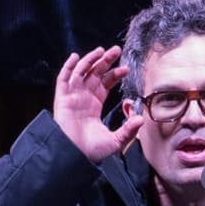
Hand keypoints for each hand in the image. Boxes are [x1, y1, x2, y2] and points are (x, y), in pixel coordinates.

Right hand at [53, 46, 144, 163]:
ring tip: (101, 50)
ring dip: (90, 60)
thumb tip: (141, 119)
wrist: (75, 155)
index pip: (104, 84)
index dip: (114, 74)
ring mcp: (72, 96)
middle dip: (105, 61)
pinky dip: (68, 67)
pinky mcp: (62, 98)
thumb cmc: (92, 150)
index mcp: (94, 105)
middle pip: (94, 73)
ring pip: (80, 72)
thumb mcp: (116, 140)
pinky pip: (63, 78)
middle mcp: (83, 98)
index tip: (125, 69)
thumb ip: (129, 129)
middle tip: (116, 50)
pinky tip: (76, 57)